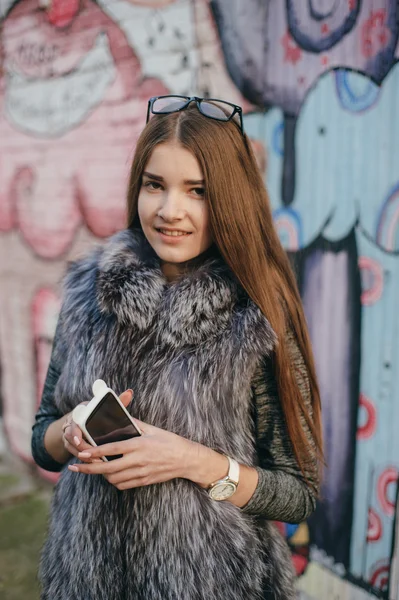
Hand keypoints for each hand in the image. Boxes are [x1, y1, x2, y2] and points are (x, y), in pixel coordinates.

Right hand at [62, 390, 132, 463]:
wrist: (82, 420)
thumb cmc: (98, 413)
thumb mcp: (106, 406)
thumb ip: (118, 401)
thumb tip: (129, 393)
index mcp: (80, 411)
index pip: (73, 420)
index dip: (75, 431)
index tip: (80, 438)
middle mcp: (71, 422)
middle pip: (70, 436)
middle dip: (81, 446)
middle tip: (91, 454)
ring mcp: (68, 434)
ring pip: (71, 446)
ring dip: (82, 454)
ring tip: (95, 460)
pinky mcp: (69, 444)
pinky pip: (73, 452)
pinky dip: (82, 458)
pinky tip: (92, 463)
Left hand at [67, 394, 195, 488]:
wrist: (186, 459)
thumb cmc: (169, 441)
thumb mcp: (152, 429)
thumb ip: (134, 424)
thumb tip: (120, 416)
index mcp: (138, 445)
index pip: (111, 449)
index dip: (94, 452)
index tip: (81, 453)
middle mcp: (137, 460)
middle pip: (107, 468)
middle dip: (89, 469)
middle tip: (75, 467)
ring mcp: (140, 473)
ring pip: (113, 479)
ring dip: (101, 475)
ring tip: (93, 468)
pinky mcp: (144, 481)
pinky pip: (123, 485)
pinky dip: (114, 481)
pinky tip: (110, 475)